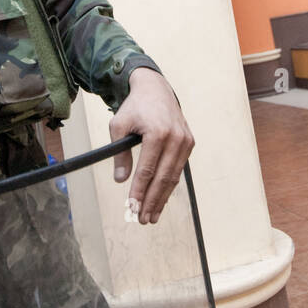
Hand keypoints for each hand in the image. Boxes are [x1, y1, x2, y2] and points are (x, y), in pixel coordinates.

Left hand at [108, 67, 194, 224]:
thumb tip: (121, 180)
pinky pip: (178, 169)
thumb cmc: (135, 107)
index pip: (148, 169)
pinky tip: (160, 199)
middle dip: (152, 200)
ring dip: (162, 198)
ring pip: (173, 176)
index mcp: (158, 132)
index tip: (131, 207)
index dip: (139, 191)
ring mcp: (185, 141)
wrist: (156, 89)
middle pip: (163, 177)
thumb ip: (119, 153)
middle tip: (142, 218)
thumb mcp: (118, 125)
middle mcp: (176, 138)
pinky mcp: (189, 143)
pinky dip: (169, 185)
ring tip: (151, 216)